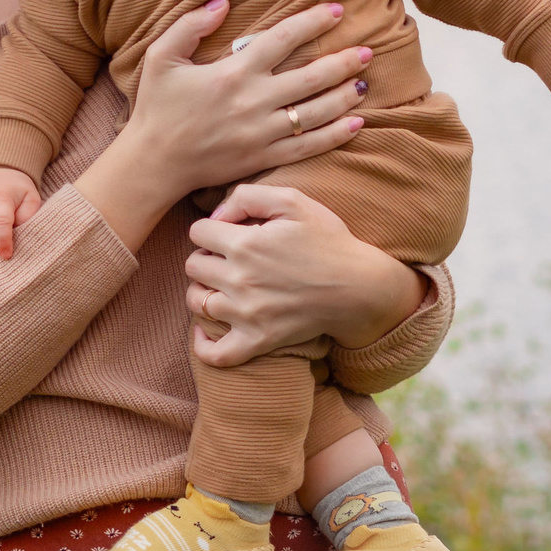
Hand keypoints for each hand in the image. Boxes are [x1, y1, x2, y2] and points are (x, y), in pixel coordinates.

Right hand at [75, 0, 373, 249]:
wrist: (153, 164)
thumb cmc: (156, 108)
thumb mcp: (160, 57)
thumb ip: (190, 25)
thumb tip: (224, 0)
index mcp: (233, 73)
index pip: (283, 39)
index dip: (313, 22)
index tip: (337, 11)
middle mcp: (254, 101)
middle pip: (311, 77)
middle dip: (344, 61)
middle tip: (367, 50)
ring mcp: (262, 133)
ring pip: (316, 112)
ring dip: (345, 96)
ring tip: (364, 82)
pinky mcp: (264, 159)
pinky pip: (308, 147)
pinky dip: (335, 135)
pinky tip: (356, 123)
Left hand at [185, 183, 425, 366]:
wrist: (358, 288)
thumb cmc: (328, 241)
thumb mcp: (294, 201)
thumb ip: (248, 196)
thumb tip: (217, 214)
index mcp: (245, 244)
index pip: (198, 232)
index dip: (211, 228)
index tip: (229, 233)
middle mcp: (239, 280)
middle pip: (193, 266)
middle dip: (207, 257)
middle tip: (228, 258)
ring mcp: (246, 315)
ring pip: (196, 302)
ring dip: (203, 290)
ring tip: (221, 285)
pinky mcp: (257, 341)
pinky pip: (215, 353)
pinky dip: (203, 344)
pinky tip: (205, 329)